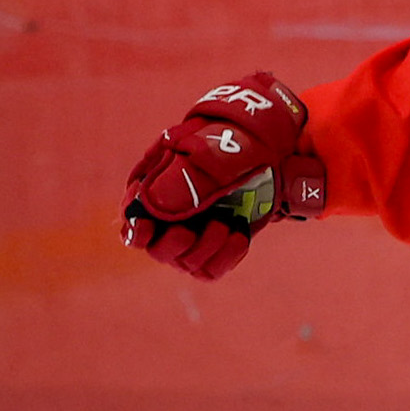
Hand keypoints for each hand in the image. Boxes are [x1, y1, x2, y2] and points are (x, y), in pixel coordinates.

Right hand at [121, 75, 325, 279]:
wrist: (276, 148)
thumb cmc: (235, 140)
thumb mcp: (210, 151)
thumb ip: (182, 177)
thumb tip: (156, 206)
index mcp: (156, 186)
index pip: (133, 218)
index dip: (136, 229)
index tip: (146, 229)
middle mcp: (171, 214)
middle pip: (156, 249)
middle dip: (172, 246)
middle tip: (189, 232)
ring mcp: (196, 232)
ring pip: (186, 262)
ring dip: (205, 249)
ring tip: (226, 225)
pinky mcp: (218, 246)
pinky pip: (211, 269)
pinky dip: (225, 258)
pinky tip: (238, 234)